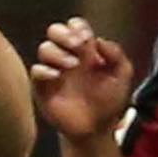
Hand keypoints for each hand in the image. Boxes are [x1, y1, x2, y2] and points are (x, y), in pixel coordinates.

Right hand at [30, 18, 133, 139]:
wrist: (96, 130)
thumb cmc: (108, 102)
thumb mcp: (121, 76)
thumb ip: (116, 54)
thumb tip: (99, 40)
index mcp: (85, 50)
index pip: (75, 26)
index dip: (78, 27)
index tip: (87, 37)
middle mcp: (67, 56)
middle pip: (55, 30)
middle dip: (64, 33)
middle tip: (78, 45)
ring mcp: (53, 71)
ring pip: (44, 48)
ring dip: (58, 52)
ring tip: (72, 65)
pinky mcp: (43, 88)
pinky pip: (36, 71)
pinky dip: (44, 70)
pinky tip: (57, 76)